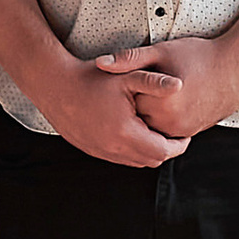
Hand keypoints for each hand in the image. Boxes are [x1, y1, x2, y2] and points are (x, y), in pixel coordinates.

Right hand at [30, 55, 187, 165]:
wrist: (53, 84)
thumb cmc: (89, 78)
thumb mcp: (125, 77)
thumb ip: (154, 82)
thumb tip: (180, 85)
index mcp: (125, 133)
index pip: (163, 151)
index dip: (179, 144)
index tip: (184, 133)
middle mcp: (113, 148)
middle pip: (151, 160)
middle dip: (165, 149)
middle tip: (172, 133)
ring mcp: (100, 152)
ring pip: (135, 162)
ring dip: (148, 151)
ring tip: (154, 132)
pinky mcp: (91, 150)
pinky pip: (119, 159)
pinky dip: (131, 150)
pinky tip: (132, 131)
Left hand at [94, 36, 238, 137]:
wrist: (236, 69)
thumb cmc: (198, 56)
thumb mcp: (161, 51)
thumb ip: (130, 59)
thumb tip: (100, 64)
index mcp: (161, 102)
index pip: (126, 100)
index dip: (123, 87)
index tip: (124, 77)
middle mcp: (171, 122)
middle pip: (136, 115)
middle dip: (132, 102)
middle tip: (132, 86)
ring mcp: (182, 130)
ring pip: (150, 124)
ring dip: (146, 111)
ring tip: (147, 92)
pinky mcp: (191, 132)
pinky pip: (164, 129)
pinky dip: (159, 117)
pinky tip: (162, 100)